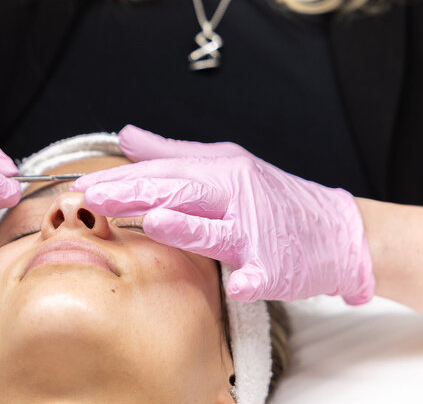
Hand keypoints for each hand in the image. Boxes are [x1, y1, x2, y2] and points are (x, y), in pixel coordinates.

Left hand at [71, 125, 374, 303]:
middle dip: (136, 193)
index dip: (124, 177)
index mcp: (222, 172)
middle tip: (95, 196)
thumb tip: (126, 137)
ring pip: (217, 230)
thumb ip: (172, 153)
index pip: (165, 171)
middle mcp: (237, 197)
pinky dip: (251, 279)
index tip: (85, 183)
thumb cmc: (272, 198)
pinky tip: (238, 284)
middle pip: (182, 193)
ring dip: (187, 227)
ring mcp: (257, 234)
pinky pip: (262, 275)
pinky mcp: (279, 268)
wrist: (336, 231)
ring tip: (156, 221)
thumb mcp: (225, 164)